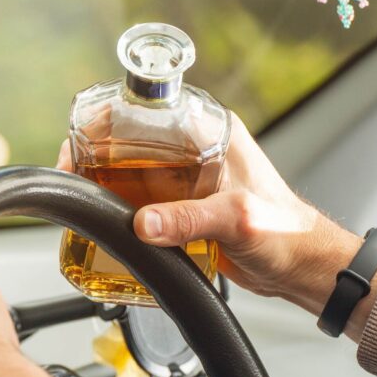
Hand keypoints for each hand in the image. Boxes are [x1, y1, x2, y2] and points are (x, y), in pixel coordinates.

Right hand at [58, 115, 376, 339]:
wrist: (302, 268)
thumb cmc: (287, 233)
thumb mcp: (237, 220)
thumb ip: (189, 220)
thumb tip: (143, 224)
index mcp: (209, 130)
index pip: (145, 108)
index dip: (106, 121)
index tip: (81, 144)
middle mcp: (193, 146)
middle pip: (126, 137)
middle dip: (95, 155)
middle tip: (74, 180)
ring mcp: (184, 176)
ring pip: (127, 169)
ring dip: (103, 184)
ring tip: (83, 203)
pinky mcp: (180, 204)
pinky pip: (139, 199)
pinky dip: (118, 209)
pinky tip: (106, 224)